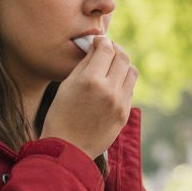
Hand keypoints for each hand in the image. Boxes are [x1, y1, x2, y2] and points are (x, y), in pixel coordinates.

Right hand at [40, 37, 137, 158]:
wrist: (68, 149)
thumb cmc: (60, 116)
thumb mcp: (66, 85)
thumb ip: (84, 64)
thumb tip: (96, 48)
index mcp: (90, 80)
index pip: (106, 48)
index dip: (102, 41)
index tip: (97, 41)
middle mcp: (109, 90)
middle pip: (123, 57)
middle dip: (115, 49)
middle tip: (106, 49)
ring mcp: (120, 103)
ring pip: (131, 71)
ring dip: (123, 64)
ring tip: (111, 66)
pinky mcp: (124, 114)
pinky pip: (130, 89)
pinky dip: (123, 82)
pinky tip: (111, 85)